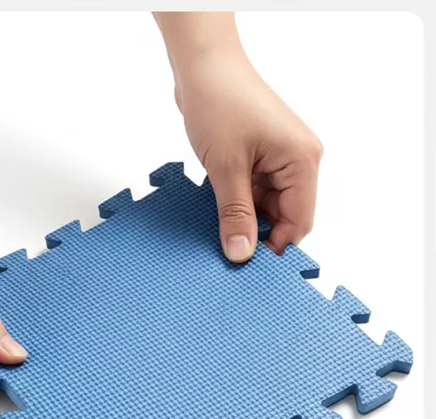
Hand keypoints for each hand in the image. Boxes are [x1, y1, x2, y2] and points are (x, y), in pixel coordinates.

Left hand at [174, 43, 322, 261]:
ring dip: (244, 220)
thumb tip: (241, 253)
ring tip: (218, 233)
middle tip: (230, 254)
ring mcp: (277, 159)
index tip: (250, 267)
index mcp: (302, 161)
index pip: (299, 222)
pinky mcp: (258, 157)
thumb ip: (235, 214)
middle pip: (284, 216)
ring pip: (265, 207)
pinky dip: (236, 204)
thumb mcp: (227, 168)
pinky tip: (217, 214)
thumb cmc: (220, 102)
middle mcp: (296, 161)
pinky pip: (252, 192)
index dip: (277, 247)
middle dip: (258, 235)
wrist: (202, 66)